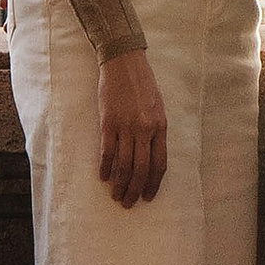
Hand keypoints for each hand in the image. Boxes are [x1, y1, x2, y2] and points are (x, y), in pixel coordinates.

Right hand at [97, 47, 168, 205]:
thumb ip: (155, 130)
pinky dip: (105, 167)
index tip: (147, 196)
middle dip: (135, 190)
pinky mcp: (108, 122)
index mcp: (160, 126)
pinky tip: (103, 177)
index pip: (159, 164)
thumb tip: (150, 156)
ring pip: (124, 165)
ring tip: (116, 195)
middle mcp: (145, 129)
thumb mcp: (157, 107)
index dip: (153, 183)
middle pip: (141, 169)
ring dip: (120, 184)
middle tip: (128, 203)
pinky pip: (107, 152)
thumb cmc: (142, 83)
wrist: (124, 61)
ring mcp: (126, 126)